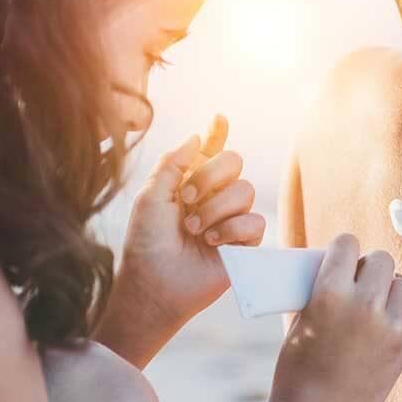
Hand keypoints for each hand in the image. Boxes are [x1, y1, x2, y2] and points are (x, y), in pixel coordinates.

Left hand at [98, 116, 265, 365]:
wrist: (155, 283)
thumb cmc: (146, 244)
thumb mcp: (151, 197)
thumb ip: (173, 163)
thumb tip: (199, 137)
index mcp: (189, 182)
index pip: (210, 151)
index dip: (218, 133)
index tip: (219, 118)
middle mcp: (213, 196)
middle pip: (234, 161)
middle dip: (210, 175)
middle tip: (186, 200)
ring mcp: (231, 219)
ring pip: (246, 190)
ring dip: (215, 209)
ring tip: (194, 231)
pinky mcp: (245, 245)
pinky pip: (255, 221)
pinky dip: (231, 230)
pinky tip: (212, 243)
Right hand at [271, 235, 401, 401]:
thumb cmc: (298, 367)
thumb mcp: (301, 319)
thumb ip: (323, 290)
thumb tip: (340, 267)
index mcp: (329, 293)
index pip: (348, 244)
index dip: (344, 248)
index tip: (342, 255)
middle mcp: (364, 305)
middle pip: (381, 259)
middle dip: (369, 266)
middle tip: (359, 279)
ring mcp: (389, 326)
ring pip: (399, 284)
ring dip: (386, 289)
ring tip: (371, 305)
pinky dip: (392, 317)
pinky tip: (375, 332)